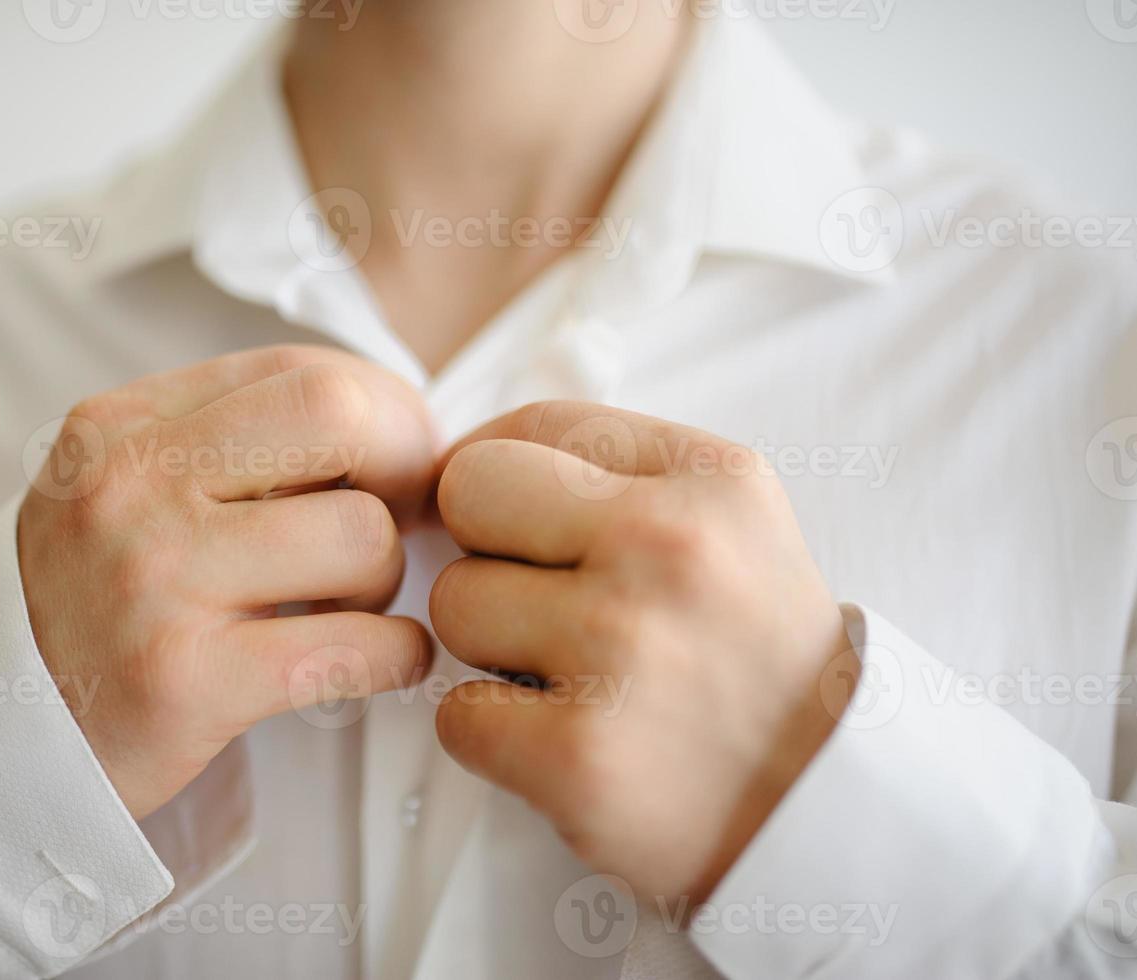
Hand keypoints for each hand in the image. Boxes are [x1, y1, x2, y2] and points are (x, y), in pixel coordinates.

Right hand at [19, 346, 436, 818]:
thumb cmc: (88, 609)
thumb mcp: (119, 492)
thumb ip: (226, 443)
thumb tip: (390, 420)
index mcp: (117, 426)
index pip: (299, 371)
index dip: (382, 410)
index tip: (399, 460)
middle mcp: (128, 488)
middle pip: (338, 418)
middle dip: (406, 466)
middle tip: (407, 516)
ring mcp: (153, 582)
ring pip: (360, 537)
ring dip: (385, 578)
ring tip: (350, 604)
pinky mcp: (185, 682)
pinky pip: (356, 649)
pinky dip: (397, 656)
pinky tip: (380, 659)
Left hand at [428, 402, 853, 904]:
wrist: (827, 804)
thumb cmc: (752, 657)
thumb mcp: (730, 525)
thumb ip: (615, 474)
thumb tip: (460, 461)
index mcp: (712, 480)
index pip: (538, 421)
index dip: (494, 466)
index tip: (503, 517)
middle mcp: (670, 548)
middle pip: (470, 491)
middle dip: (485, 548)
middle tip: (541, 603)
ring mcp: (623, 650)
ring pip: (452, 604)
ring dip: (490, 651)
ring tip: (570, 679)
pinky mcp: (581, 756)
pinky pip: (454, 716)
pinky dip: (494, 738)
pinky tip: (563, 742)